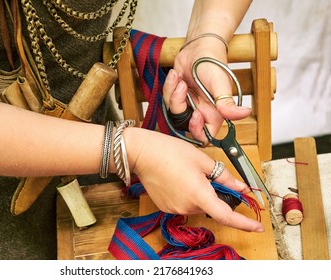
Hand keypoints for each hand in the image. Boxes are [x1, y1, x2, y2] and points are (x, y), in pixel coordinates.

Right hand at [125, 127, 263, 232]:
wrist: (142, 153)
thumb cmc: (169, 152)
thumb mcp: (202, 160)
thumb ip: (224, 177)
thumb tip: (241, 188)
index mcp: (199, 194)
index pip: (226, 216)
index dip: (244, 223)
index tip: (257, 226)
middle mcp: (186, 206)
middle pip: (211, 206)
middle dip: (216, 194)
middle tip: (209, 176)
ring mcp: (174, 209)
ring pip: (198, 205)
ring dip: (201, 194)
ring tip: (188, 174)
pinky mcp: (166, 207)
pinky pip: (185, 204)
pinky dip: (188, 195)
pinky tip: (179, 180)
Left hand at [163, 42, 251, 143]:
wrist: (198, 47)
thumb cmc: (213, 62)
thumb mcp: (220, 83)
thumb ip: (227, 103)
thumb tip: (245, 114)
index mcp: (214, 113)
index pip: (205, 136)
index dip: (197, 131)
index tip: (195, 115)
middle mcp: (201, 111)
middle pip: (184, 125)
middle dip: (179, 107)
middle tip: (182, 90)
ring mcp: (188, 104)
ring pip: (173, 112)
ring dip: (173, 94)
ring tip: (180, 79)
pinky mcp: (177, 96)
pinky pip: (167, 100)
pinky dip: (169, 86)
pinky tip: (176, 75)